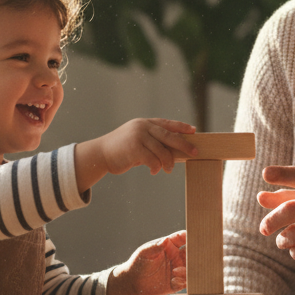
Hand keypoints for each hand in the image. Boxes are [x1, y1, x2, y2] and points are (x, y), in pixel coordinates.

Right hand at [75, 118, 196, 191]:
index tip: (194, 131)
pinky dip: (156, 167)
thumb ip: (153, 142)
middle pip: (169, 136)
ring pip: (162, 151)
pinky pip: (152, 160)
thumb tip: (175, 151)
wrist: (100, 154)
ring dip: (168, 162)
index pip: (167, 123)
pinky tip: (153, 171)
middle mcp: (142, 127)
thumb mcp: (138, 140)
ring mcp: (138, 136)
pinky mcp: (134, 148)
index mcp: (145, 123)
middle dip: (183, 145)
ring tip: (168, 170)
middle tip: (194, 152)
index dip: (181, 127)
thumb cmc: (122, 150)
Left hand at [105, 231, 186, 294]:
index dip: (189, 236)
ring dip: (187, 270)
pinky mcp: (177, 283)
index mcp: (170, 246)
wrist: (134, 282)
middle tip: (193, 257)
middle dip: (196, 254)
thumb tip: (166, 240)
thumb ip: (155, 247)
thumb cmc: (139, 263)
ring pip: (191, 269)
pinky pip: (186, 282)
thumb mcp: (144, 253)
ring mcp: (179, 270)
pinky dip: (183, 281)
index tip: (194, 237)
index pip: (182, 238)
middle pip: (192, 253)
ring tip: (175, 271)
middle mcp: (177, 257)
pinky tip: (173, 281)